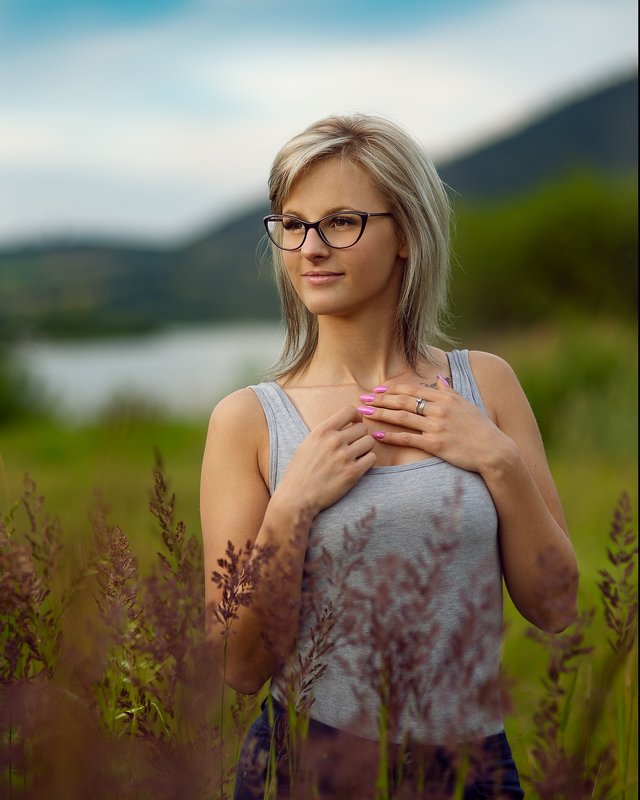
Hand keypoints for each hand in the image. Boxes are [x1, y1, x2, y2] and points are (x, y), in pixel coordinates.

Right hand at [276, 405, 375, 515]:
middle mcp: (334, 441)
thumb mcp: (307, 444)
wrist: (296, 498)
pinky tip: (359, 467)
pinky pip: (372, 458)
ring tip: (356, 457)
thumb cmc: (299, 472)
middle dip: (360, 436)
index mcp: (322, 431)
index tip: (354, 424)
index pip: (350, 410)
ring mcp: (344, 456)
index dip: (356, 416)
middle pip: (363, 427)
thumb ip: (325, 433)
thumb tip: (342, 425)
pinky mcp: (353, 473)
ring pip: (370, 442)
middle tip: (354, 446)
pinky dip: (368, 462)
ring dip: (365, 449)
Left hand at [359, 376, 511, 473]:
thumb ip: (449, 391)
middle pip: (404, 401)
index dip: (393, 389)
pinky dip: (392, 436)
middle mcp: (439, 409)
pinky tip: (378, 434)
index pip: (413, 389)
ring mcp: (437, 427)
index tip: (378, 389)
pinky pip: (409, 439)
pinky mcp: (436, 444)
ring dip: (381, 414)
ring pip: (403, 417)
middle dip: (381, 399)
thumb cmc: (481, 428)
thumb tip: (438, 378)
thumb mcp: (467, 404)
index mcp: (446, 398)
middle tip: (363, 398)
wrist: (494, 450)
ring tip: (365, 412)